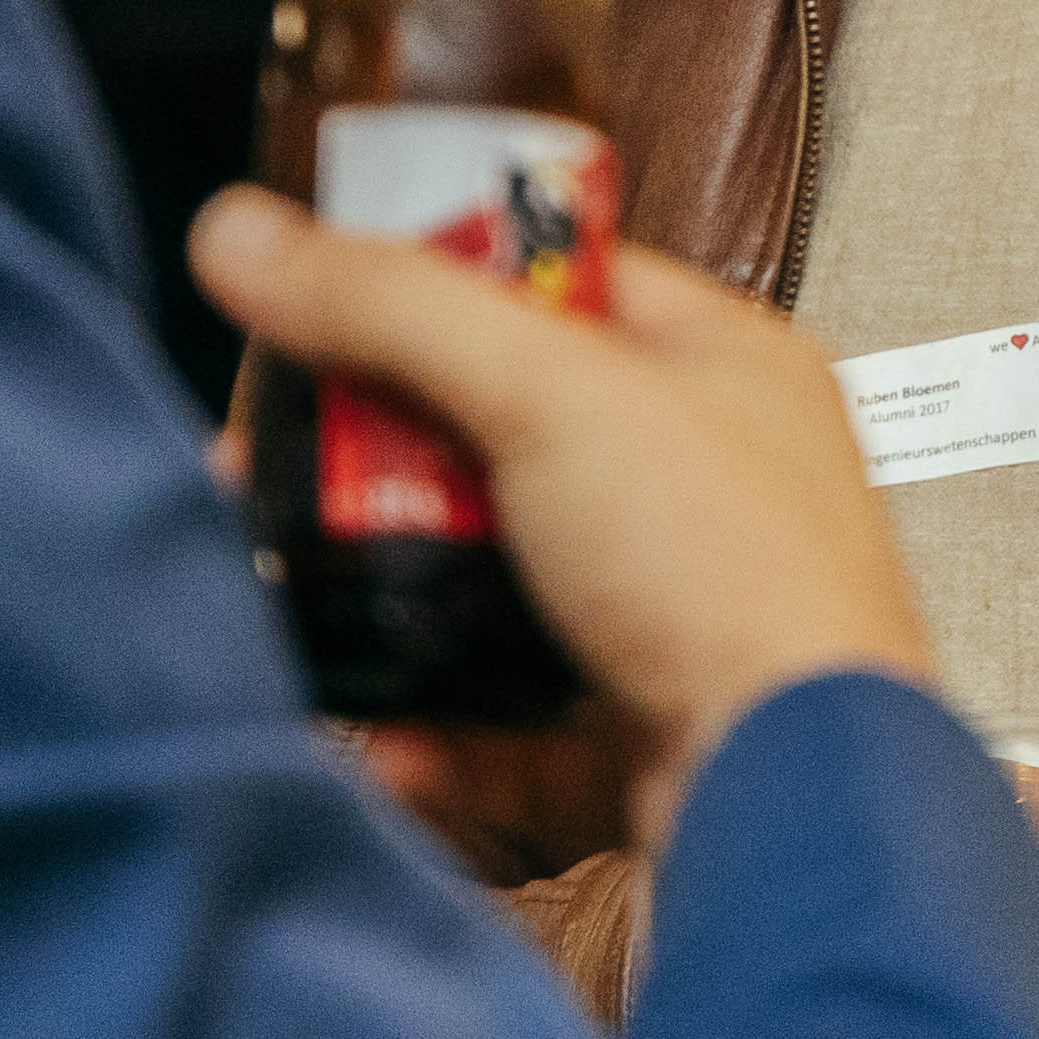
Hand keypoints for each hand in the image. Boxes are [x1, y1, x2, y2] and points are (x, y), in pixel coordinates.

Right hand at [191, 191, 933, 853]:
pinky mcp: (641, 730)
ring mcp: (676, 611)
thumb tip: (243, 233)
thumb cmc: (735, 580)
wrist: (794, 805)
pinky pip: (509, 719)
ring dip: (392, 591)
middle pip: (503, 435)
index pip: (558, 279)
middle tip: (272, 467)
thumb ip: (389, 305)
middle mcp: (707, 482)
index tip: (319, 307)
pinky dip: (436, 727)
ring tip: (293, 588)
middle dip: (378, 457)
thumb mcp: (550, 392)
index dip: (437, 282)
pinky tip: (384, 731)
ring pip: (497, 580)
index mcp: (722, 364)